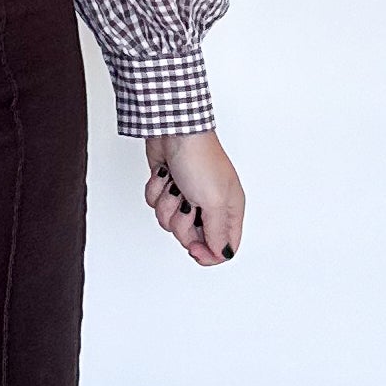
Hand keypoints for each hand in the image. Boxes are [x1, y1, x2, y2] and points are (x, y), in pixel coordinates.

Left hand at [143, 133, 242, 266]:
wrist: (173, 131)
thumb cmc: (199, 159)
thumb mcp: (215, 201)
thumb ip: (218, 233)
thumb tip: (221, 253)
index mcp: (230, 209)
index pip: (224, 247)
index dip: (208, 253)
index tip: (194, 248)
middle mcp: (210, 205)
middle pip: (193, 237)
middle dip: (182, 222)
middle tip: (186, 203)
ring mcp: (187, 196)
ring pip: (170, 222)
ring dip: (167, 204)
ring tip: (176, 186)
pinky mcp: (168, 187)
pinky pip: (156, 205)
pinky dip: (156, 191)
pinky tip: (165, 176)